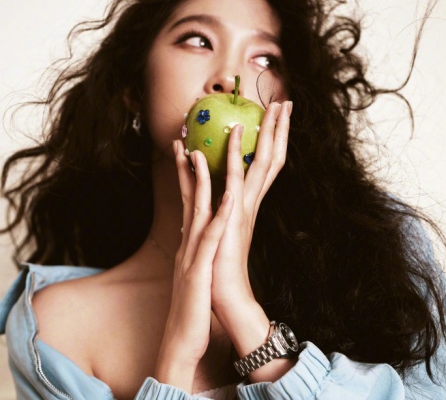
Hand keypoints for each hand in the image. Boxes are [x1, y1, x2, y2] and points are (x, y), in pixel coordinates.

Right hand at [154, 141, 233, 392]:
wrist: (181, 339)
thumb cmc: (192, 304)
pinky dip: (220, 215)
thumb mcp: (193, 270)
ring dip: (198, 181)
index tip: (185, 150)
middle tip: (182, 140)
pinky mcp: (199, 268)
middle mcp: (188, 242)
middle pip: (186, 199)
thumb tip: (198, 235)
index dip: (184, 175)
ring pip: (195, 211)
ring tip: (199, 153)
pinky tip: (230, 196)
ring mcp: (191, 253)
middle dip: (183, 168)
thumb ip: (195, 249)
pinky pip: (211, 237)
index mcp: (190, 242)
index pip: (186, 202)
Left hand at [211, 100, 291, 310]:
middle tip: (283, 102)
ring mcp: (245, 209)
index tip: (275, 118)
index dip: (272, 141)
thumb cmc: (222, 264)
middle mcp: (251, 203)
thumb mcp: (222, 229)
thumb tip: (214, 194)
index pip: (265, 165)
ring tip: (266, 108)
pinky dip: (236, 156)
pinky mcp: (233, 219)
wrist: (227, 296)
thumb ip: (221, 209)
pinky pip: (235, 183)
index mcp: (249, 204)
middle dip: (278, 130)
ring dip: (265, 134)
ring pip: (259, 164)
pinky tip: (235, 134)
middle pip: (270, 158)